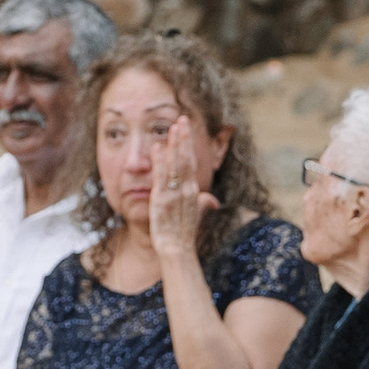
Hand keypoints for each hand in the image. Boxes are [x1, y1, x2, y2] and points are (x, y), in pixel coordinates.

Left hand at [146, 118, 215, 261]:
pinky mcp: (161, 200)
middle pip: (186, 158)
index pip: (191, 163)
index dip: (188, 145)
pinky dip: (159, 161)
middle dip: (184, 138)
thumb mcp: (196, 215)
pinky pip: (161, 176)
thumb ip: (203, 204)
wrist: (177, 249)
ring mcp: (174, 194)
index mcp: (193, 191)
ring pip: (175, 164)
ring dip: (174, 144)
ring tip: (172, 126)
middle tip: (182, 119)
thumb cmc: (185, 234)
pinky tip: (156, 147)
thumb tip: (212, 200)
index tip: (186, 129)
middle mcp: (186, 190)